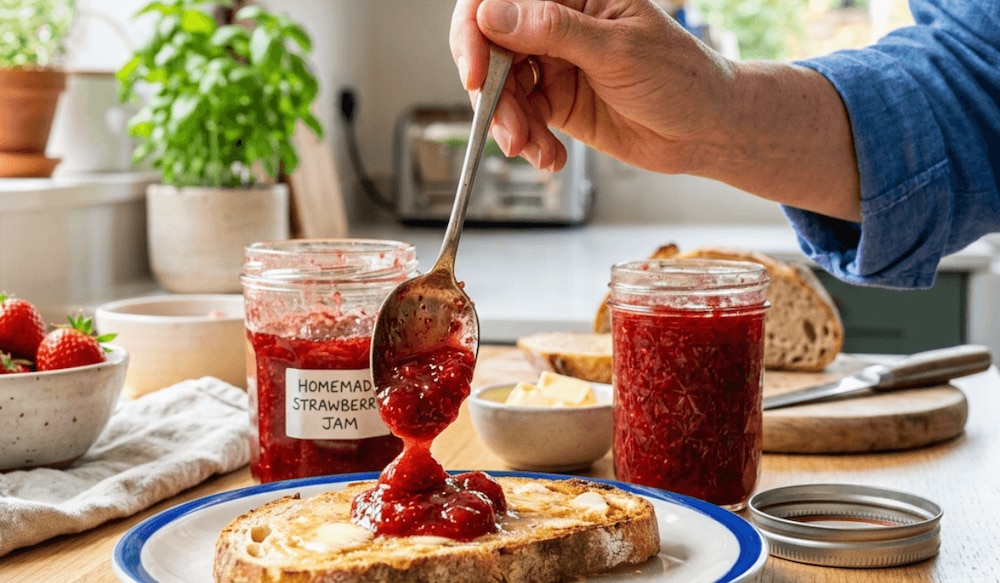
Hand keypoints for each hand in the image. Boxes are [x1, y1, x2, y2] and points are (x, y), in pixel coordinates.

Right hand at [449, 0, 734, 173]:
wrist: (706, 130)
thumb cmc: (682, 77)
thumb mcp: (618, 50)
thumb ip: (553, 31)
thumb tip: (493, 15)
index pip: (501, 0)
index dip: (476, 33)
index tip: (476, 73)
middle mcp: (556, 25)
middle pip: (491, 49)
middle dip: (493, 94)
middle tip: (508, 128)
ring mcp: (553, 64)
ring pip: (502, 90)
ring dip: (510, 125)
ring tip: (532, 148)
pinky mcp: (555, 103)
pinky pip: (522, 120)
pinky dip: (529, 142)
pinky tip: (549, 156)